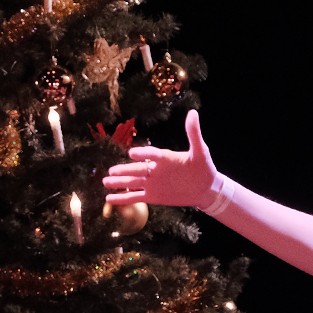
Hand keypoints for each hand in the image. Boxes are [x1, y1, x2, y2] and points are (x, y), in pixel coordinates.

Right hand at [103, 109, 219, 207]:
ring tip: (105, 181)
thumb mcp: (200, 151)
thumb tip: (193, 113)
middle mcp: (155, 169)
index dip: (143, 153)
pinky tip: (109, 198)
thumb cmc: (203, 168)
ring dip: (119, 183)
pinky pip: (135, 196)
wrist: (206, 188)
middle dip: (124, 170)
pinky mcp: (153, 196)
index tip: (132, 154)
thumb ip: (194, 134)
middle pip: (137, 169)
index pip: (151, 154)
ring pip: (132, 182)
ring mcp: (152, 183)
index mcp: (165, 158)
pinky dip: (122, 198)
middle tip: (110, 171)